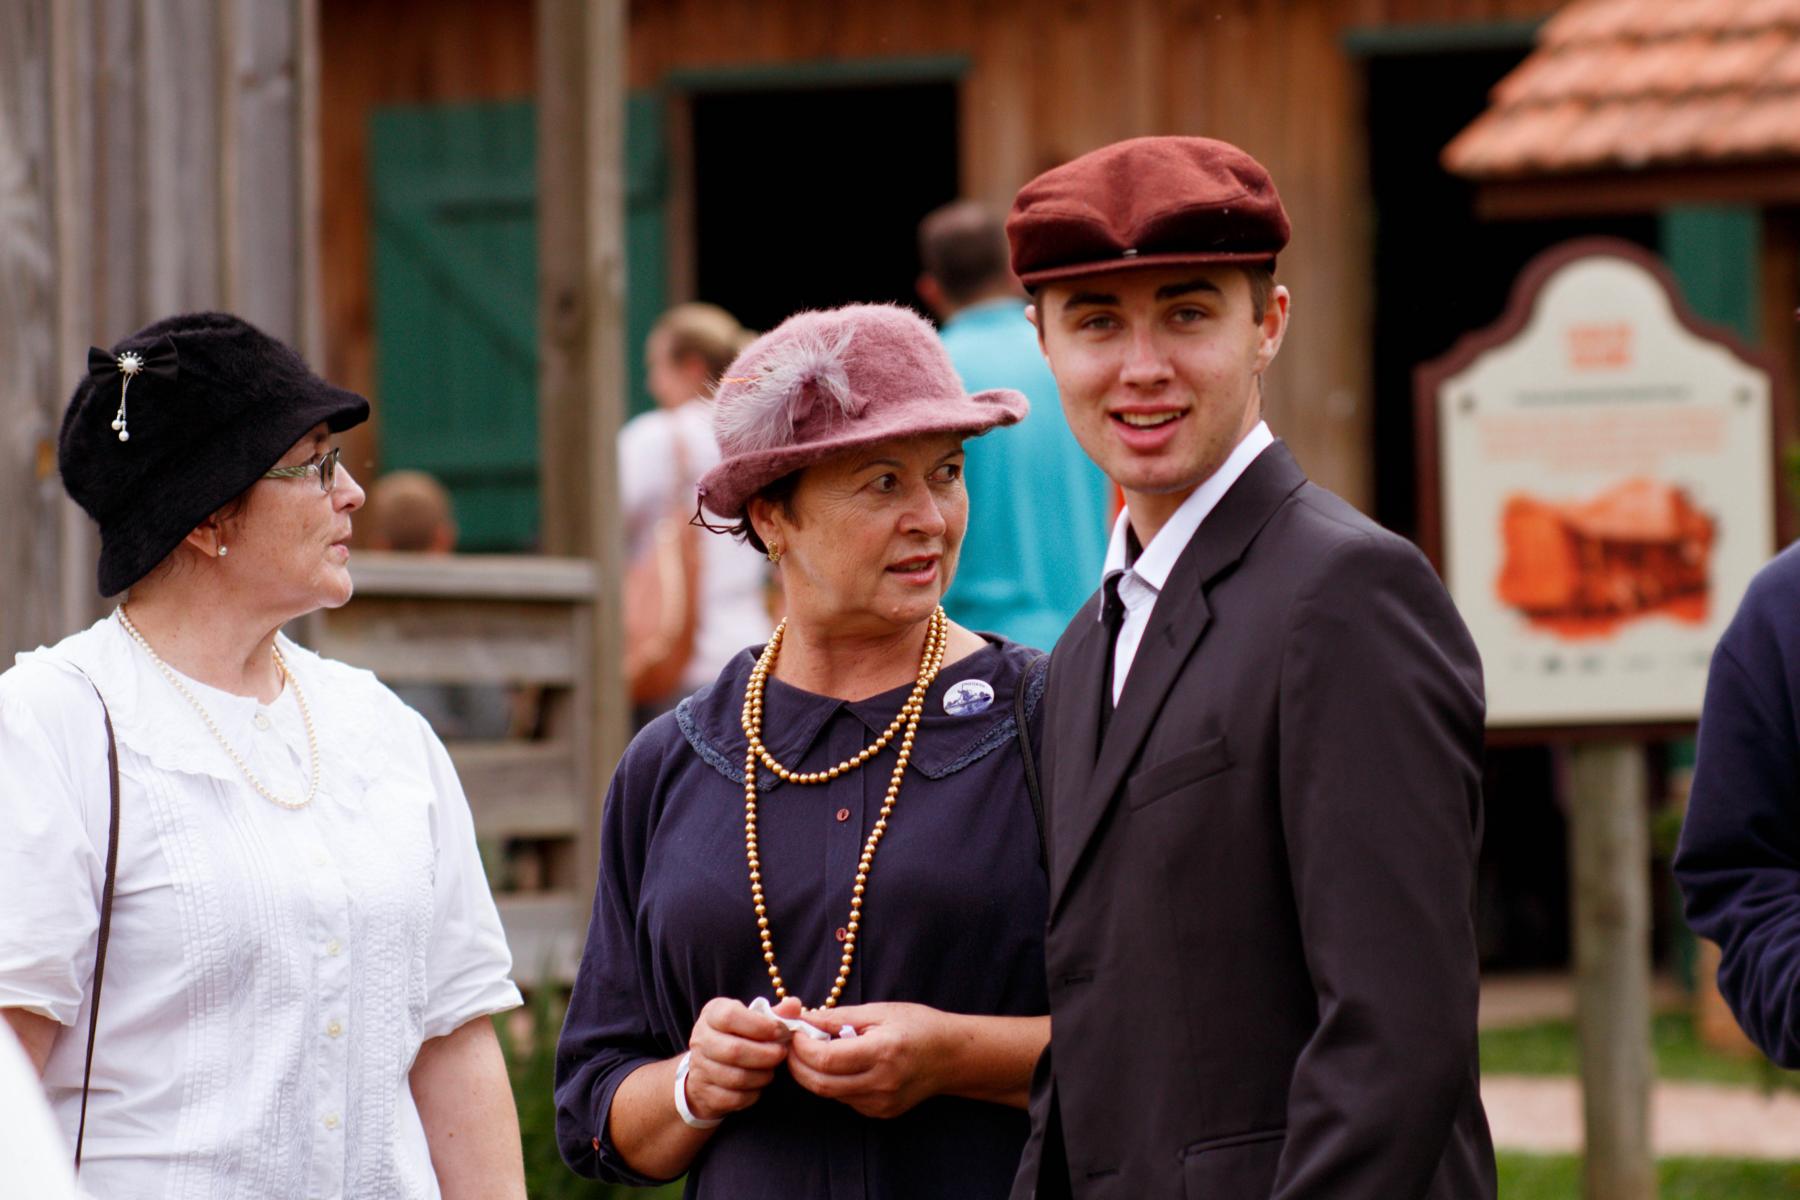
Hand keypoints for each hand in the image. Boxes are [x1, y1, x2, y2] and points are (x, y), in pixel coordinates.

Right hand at [682, 996, 799, 1121]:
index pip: (730, 1016)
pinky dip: (753, 1093)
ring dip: (762, 1075)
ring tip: (772, 1069)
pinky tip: (759, 1084)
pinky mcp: (705, 1093)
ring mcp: (700, 1068)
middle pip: (734, 1050)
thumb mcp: (752, 1019)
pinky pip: (735, 1098)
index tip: (780, 1031)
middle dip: (766, 1054)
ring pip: (736, 1077)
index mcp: (712, 1014)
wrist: (709, 1068)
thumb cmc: (738, 1036)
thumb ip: (774, 1014)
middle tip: (782, 1053)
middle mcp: (701, 1039)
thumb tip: (794, 1005)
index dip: (759, 1025)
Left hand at [786, 1002, 950, 1118]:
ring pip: (829, 1094)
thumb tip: (804, 1019)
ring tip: (814, 1050)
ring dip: (812, 1074)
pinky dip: (832, 1082)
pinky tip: (839, 1064)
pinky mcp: (880, 1112)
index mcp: (882, 1052)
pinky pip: (844, 1099)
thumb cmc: (919, 1026)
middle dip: (797, 1064)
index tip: (795, 1032)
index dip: (801, 1047)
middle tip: (792, 1045)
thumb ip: (839, 1017)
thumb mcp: (880, 1012)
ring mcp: (880, 1103)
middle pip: (820, 1084)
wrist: (952, 1057)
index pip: (825, 1059)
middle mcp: (880, 1083)